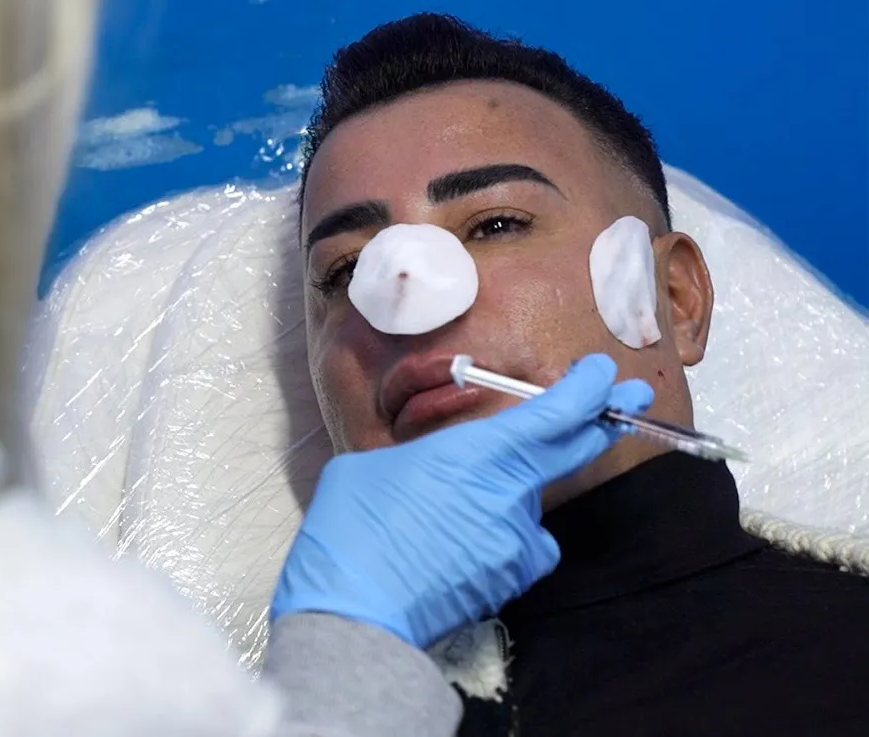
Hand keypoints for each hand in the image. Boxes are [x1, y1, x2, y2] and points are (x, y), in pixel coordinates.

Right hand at [270, 353, 652, 649]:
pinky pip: (522, 548)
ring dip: (505, 502)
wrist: (355, 608)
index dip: (585, 390)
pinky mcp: (511, 578)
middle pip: (571, 450)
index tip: (605, 372)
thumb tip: (434, 472)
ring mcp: (515, 538)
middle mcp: (507, 492)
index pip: (551, 415)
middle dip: (604, 419)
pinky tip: (459, 553)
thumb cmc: (349, 529)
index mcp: (474, 453)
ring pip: (529, 507)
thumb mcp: (372, 466)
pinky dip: (503, 544)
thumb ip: (422, 461)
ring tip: (440, 523)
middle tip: (632, 398)